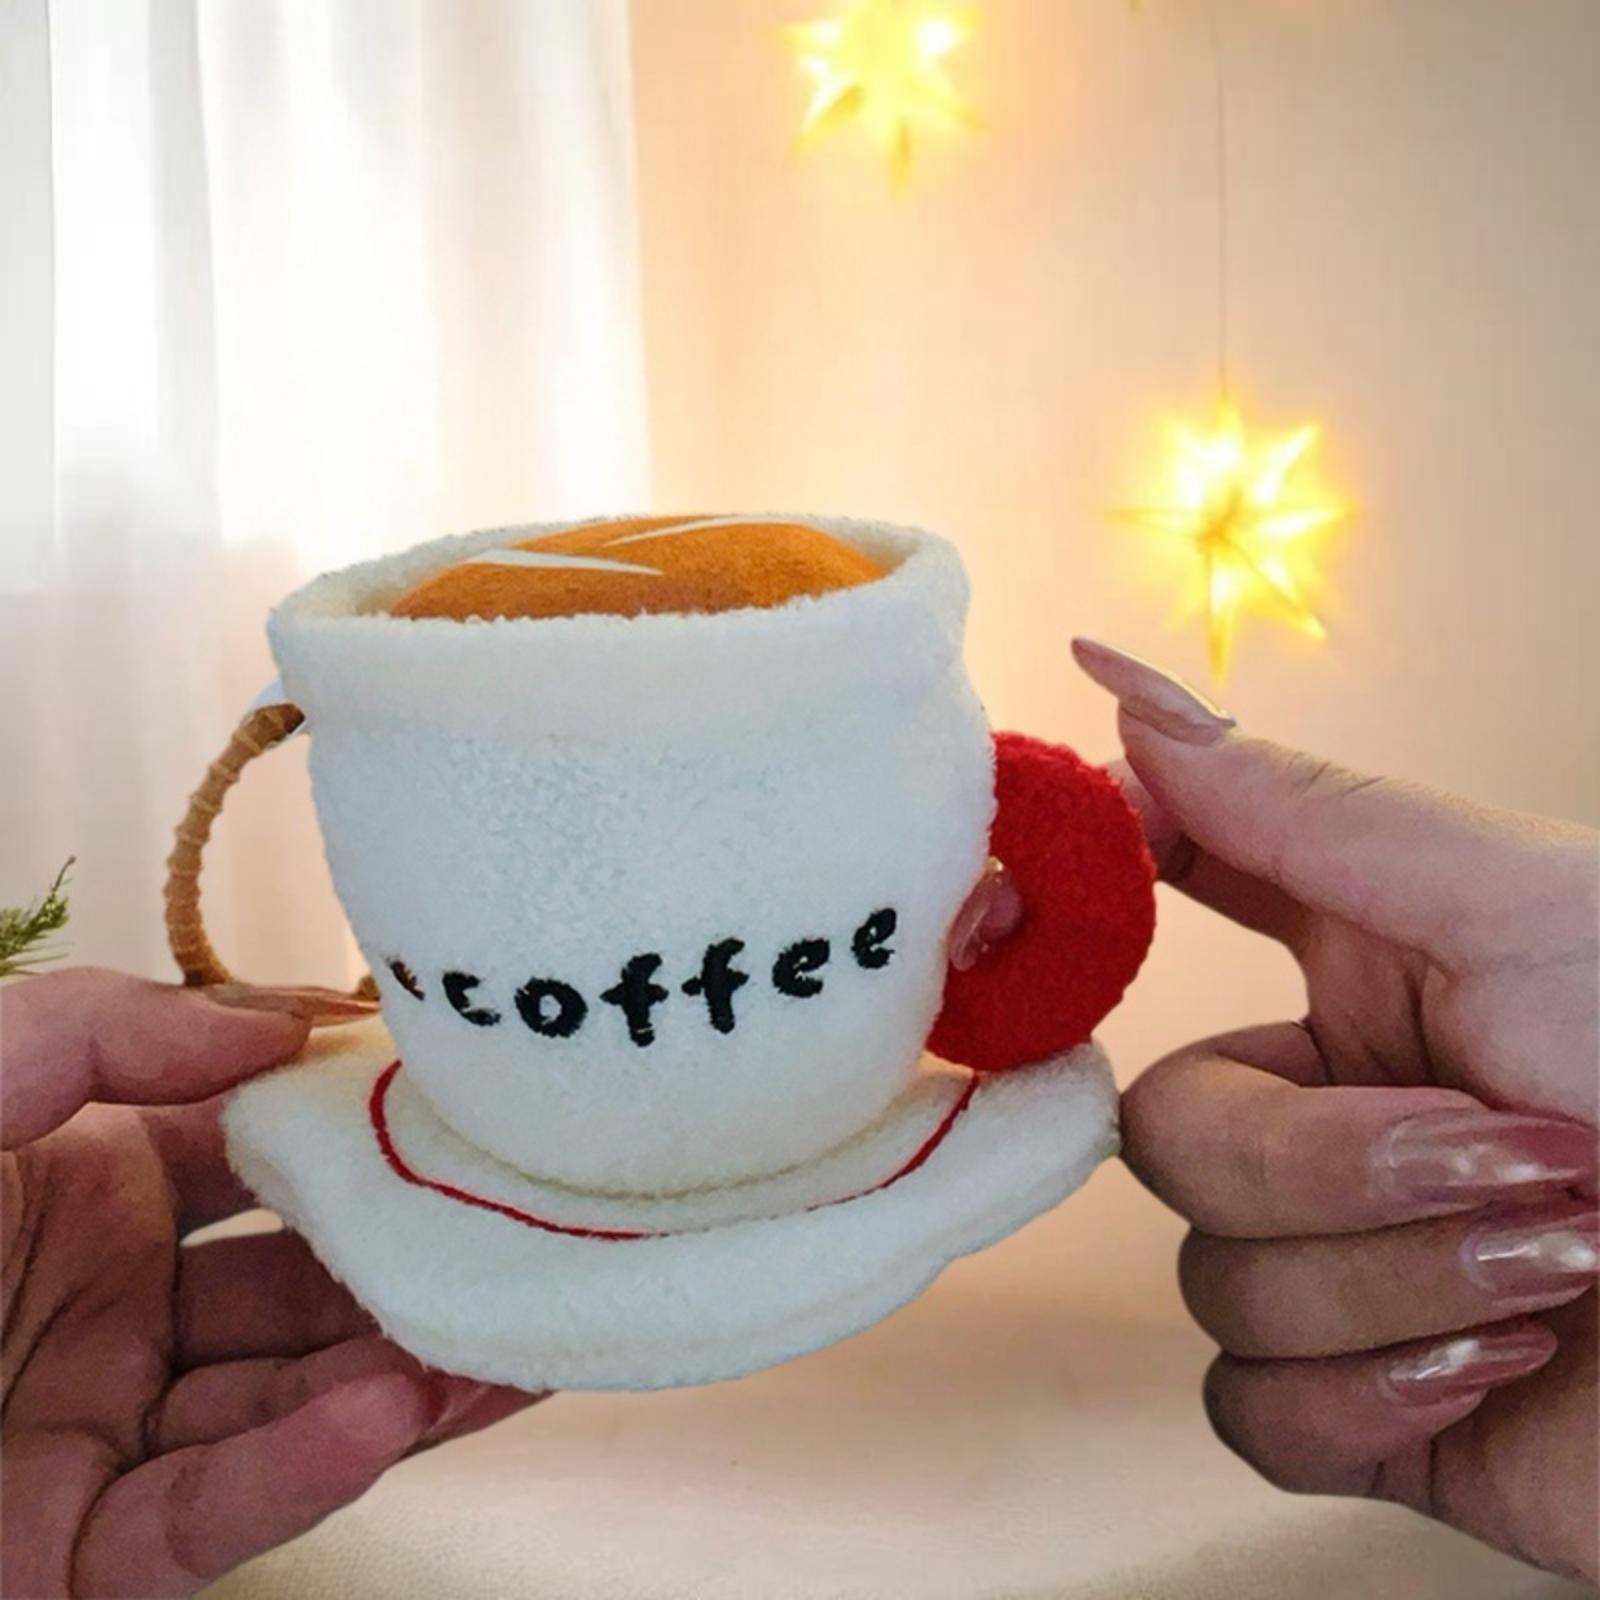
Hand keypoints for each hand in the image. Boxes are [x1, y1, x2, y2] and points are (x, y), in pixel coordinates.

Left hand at [1, 969, 540, 1597]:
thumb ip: (106, 1030)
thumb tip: (288, 1024)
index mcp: (90, 1177)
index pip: (272, 1144)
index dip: (373, 1125)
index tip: (475, 1102)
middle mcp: (118, 1298)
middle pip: (312, 1278)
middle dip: (430, 1255)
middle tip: (545, 1225)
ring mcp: (103, 1428)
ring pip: (291, 1398)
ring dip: (412, 1368)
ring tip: (522, 1326)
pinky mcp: (78, 1556)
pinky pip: (210, 1510)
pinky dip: (305, 1463)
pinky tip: (395, 1406)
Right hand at [1073, 639, 1597, 1582]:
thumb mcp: (1513, 912)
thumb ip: (1299, 813)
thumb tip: (1131, 697)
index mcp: (1366, 978)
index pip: (1178, 908)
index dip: (1087, 897)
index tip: (1012, 899)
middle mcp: (1338, 1114)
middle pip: (1170, 1134)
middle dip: (1320, 1162)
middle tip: (1498, 1148)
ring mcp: (1346, 1265)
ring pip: (1213, 1278)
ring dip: (1390, 1279)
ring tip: (1558, 1268)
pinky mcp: (1369, 1413)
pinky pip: (1252, 1406)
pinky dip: (1371, 1398)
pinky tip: (1496, 1367)